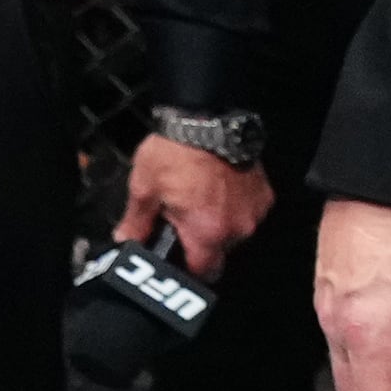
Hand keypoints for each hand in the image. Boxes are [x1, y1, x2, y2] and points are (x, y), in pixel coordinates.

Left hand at [118, 135, 274, 276]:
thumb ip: (136, 222)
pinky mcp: (265, 195)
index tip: (175, 257)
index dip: (186, 268)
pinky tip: (218, 189)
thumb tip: (125, 241)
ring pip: (235, 232)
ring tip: (199, 199)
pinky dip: (234, 207)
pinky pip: (248, 212)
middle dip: (202, 243)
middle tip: (182, 221)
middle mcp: (237, 229)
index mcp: (207, 233)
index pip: (202, 272)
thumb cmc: (174, 154)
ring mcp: (254, 212)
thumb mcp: (145, 188)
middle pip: (219, 253)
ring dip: (219, 224)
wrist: (206, 118)